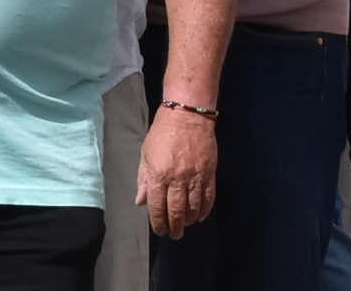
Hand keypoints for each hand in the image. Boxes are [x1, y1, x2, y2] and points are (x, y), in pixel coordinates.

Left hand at [135, 106, 217, 238]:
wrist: (187, 115)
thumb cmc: (162, 132)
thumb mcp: (146, 154)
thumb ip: (144, 179)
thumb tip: (141, 202)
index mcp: (158, 174)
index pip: (158, 207)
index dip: (158, 223)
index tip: (160, 231)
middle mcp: (177, 179)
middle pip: (176, 212)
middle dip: (174, 227)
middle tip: (174, 234)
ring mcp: (195, 177)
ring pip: (193, 208)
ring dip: (189, 221)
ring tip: (185, 225)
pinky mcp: (209, 173)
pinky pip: (208, 198)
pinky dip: (204, 210)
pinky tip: (200, 216)